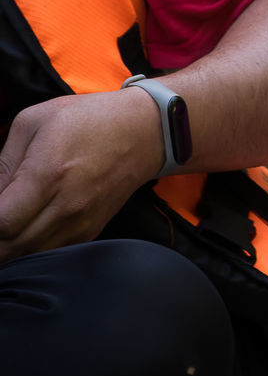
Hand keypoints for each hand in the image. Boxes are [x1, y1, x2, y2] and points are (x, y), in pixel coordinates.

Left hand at [0, 90, 163, 261]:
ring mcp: (80, 222)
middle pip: (9, 248)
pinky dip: (30, 247)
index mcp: (47, 175)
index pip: (1, 224)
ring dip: (9, 245)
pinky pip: (49, 253)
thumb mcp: (33, 121)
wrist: (145, 131)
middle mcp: (66, 206)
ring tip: (10, 222)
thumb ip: (3, 161)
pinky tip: (26, 228)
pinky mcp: (90, 230)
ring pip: (27, 256)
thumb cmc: (89, 119)